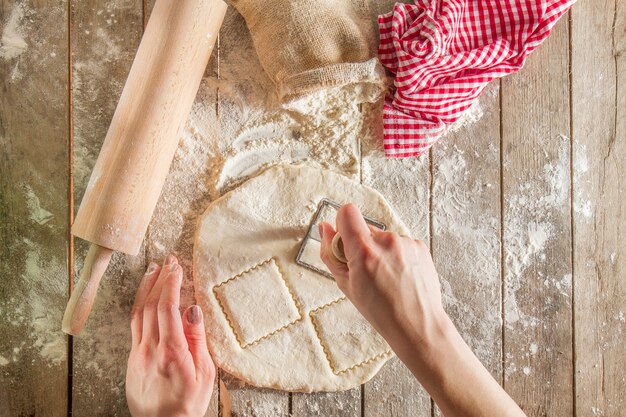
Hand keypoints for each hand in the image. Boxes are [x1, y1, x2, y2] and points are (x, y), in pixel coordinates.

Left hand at [126, 254, 214, 416]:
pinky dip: (139, 306)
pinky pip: (134, 326)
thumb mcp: (204, 373)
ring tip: (152, 270)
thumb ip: (197, 339)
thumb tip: (193, 309)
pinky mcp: (132, 360)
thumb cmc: (188, 403)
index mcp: (171, 352)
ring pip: (138, 313)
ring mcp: (137, 354)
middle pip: (151, 305)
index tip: (176, 266)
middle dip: (159, 279)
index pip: (168, 307)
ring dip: (145, 288)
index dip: (171, 283)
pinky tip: (144, 298)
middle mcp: (149, 350)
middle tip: (167, 260)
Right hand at [318, 204, 447, 352]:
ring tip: (386, 278)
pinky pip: (400, 244)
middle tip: (365, 271)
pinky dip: (396, 256)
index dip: (341, 224)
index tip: (343, 240)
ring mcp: (406, 243)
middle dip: (361, 244)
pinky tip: (399, 276)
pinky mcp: (419, 246)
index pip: (347, 213)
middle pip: (365, 228)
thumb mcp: (346, 285)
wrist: (417, 325)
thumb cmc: (381, 311)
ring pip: (383, 238)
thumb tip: (325, 229)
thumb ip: (331, 254)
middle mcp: (387, 242)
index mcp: (365, 252)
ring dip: (380, 252)